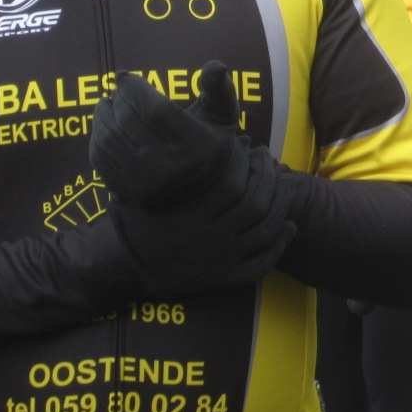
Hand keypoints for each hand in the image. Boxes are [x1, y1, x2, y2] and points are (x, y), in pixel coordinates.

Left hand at [89, 62, 238, 206]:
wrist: (199, 189)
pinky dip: (96, 137)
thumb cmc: (207, 141)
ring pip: (110, 139)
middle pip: (129, 123)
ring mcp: (147, 184)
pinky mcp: (127, 192)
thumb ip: (218, 88)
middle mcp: (172, 169)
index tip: (125, 76)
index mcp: (198, 148)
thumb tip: (215, 65)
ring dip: (102, 115)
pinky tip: (102, 126)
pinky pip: (101, 158)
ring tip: (105, 104)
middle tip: (116, 91)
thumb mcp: (221, 114)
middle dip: (117, 99)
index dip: (135, 88)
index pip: (157, 110)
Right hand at [110, 143, 296, 296]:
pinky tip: (289, 227)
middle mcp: (207, 239)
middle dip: (267, 178)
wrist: (122, 262)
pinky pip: (260, 265)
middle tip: (268, 159)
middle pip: (254, 206)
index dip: (245, 162)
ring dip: (281, 205)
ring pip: (263, 232)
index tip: (247, 145)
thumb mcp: (148, 186)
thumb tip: (205, 131)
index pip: (232, 184)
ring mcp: (218, 261)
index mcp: (188, 214)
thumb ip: (175, 165)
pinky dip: (279, 246)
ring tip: (285, 183)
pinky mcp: (222, 279)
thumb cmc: (135, 215)